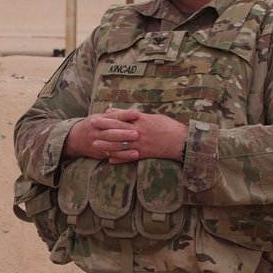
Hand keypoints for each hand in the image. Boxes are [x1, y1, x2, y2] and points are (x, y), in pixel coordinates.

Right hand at [64, 108, 138, 160]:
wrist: (75, 139)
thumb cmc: (92, 125)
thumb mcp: (99, 117)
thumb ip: (113, 115)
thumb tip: (132, 112)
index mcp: (97, 120)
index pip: (112, 117)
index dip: (124, 115)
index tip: (136, 114)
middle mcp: (96, 132)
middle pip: (111, 132)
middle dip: (124, 133)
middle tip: (136, 133)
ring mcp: (97, 143)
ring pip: (112, 145)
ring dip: (125, 147)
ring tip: (137, 146)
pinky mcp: (100, 153)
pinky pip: (113, 155)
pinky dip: (124, 156)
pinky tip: (134, 155)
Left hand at [65, 108, 185, 161]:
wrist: (181, 141)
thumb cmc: (169, 127)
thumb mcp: (155, 117)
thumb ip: (140, 117)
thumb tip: (129, 113)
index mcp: (141, 121)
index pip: (122, 117)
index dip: (109, 116)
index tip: (99, 115)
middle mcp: (138, 132)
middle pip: (117, 129)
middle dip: (103, 127)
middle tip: (91, 126)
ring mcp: (140, 144)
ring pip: (119, 144)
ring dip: (106, 144)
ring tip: (95, 144)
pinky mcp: (143, 154)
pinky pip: (128, 157)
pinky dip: (118, 158)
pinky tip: (109, 159)